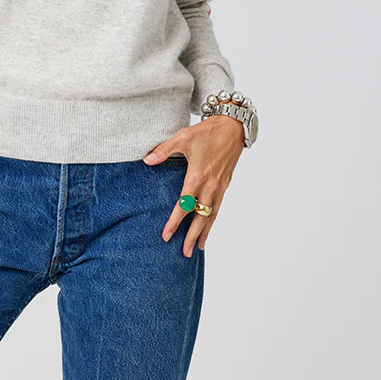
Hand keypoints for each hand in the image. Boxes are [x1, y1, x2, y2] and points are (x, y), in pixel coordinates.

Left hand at [142, 115, 244, 256]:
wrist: (232, 127)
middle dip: (192, 236)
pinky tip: (209, 226)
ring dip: (205, 232)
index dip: (175, 221)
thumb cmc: (206, 132)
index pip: (184, 205)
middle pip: (200, 217)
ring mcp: (219, 186)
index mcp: (197, 176)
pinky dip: (213, 220)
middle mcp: (210, 185)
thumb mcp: (182, 137)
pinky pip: (218, 207)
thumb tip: (147, 160)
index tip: (167, 235)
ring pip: (212, 215)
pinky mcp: (225, 184)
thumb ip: (164, 150)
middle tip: (184, 252)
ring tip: (199, 248)